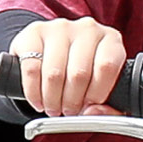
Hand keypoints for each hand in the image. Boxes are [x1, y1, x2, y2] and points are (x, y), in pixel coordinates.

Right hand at [9, 17, 129, 116]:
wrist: (52, 52)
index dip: (96, 93)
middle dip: (72, 102)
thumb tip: (92, 113)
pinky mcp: (34, 32)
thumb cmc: (84, 73)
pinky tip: (38, 100)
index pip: (106, 66)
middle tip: (68, 112)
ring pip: (54, 73)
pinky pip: (32, 69)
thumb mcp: (104, 89)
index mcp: (110, 39)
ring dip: (52, 100)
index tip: (89, 106)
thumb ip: (108, 108)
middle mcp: (87, 28)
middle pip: (79, 73)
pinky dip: (33, 92)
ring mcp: (59, 28)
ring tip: (53, 108)